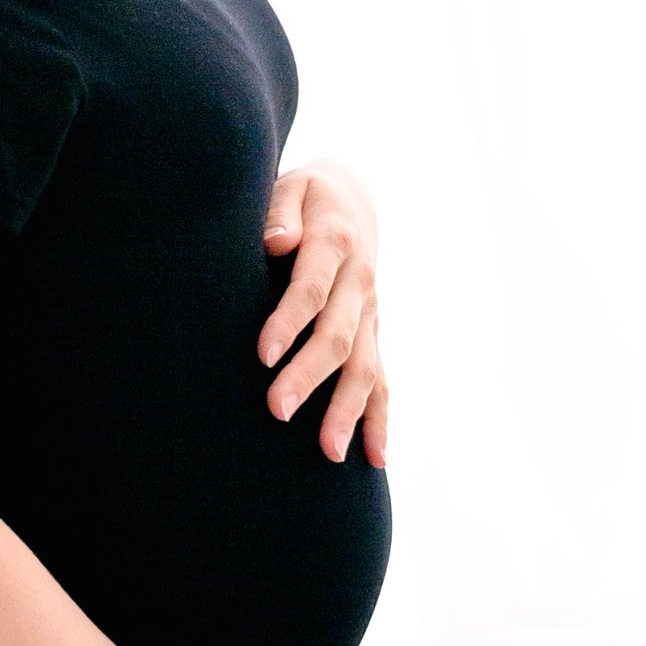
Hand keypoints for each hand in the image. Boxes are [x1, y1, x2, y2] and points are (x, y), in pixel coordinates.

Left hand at [258, 158, 389, 465]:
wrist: (353, 196)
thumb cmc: (305, 197)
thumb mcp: (291, 186)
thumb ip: (279, 211)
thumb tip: (276, 240)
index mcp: (336, 242)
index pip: (311, 288)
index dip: (288, 322)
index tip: (262, 356)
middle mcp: (360, 281)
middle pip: (337, 336)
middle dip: (308, 376)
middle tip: (275, 411)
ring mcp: (371, 312)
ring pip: (365, 366)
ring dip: (347, 410)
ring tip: (329, 453)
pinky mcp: (374, 332)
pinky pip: (382, 380)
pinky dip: (380, 420)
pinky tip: (374, 459)